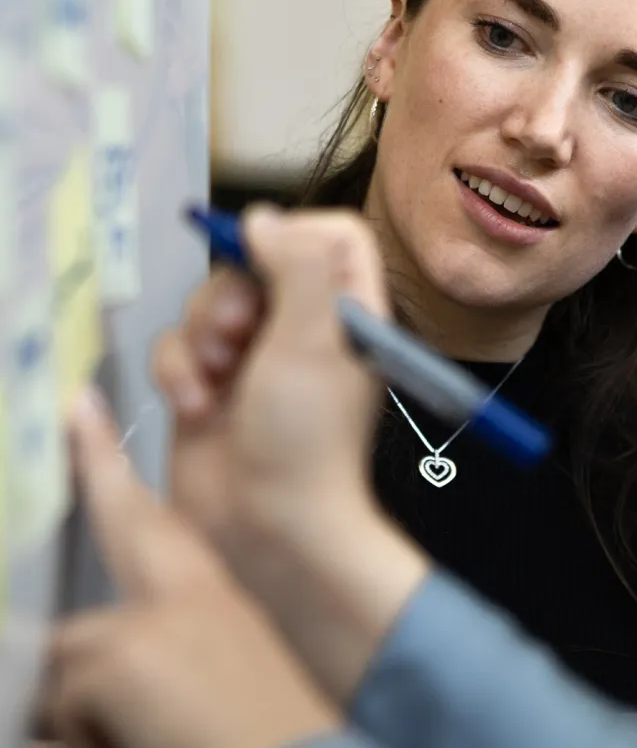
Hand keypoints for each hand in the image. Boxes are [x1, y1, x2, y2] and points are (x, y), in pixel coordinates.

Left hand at [45, 388, 341, 747]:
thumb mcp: (210, 698)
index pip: (148, 519)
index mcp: (215, 599)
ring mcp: (149, 621)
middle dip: (74, 620)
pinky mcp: (116, 660)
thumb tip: (69, 686)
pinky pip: (61, 711)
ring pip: (63, 673)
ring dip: (89, 738)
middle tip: (88, 522)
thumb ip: (153, 671)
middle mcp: (184, 595)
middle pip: (81, 612)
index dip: (105, 463)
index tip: (78, 407)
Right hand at [152, 207, 383, 562]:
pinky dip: (178, 373)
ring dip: (198, 338)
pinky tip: (196, 409)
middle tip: (235, 337)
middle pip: (252, 263)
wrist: (274, 528)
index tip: (265, 260)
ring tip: (215, 380)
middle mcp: (305, 330)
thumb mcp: (316, 339)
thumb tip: (267, 219)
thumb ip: (299, 266)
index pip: (334, 235)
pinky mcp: (210, 389)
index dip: (296, 235)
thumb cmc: (308, 443)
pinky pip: (176, 348)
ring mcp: (254, 360)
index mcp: (349, 313)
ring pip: (206, 304)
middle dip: (229, 296)